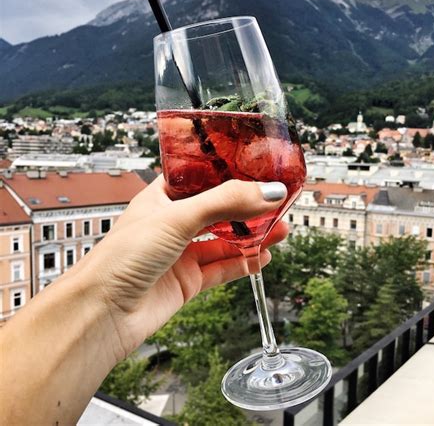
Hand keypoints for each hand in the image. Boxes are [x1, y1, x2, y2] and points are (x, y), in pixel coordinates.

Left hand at [80, 176, 288, 358]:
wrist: (102, 314)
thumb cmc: (121, 258)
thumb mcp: (177, 218)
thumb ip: (224, 203)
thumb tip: (268, 192)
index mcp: (161, 198)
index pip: (202, 178)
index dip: (230, 174)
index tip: (259, 170)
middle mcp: (171, 224)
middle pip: (218, 210)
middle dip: (248, 207)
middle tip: (277, 202)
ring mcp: (180, 253)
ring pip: (224, 240)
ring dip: (252, 236)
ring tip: (281, 228)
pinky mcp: (187, 281)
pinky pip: (222, 268)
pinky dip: (243, 263)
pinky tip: (262, 256)